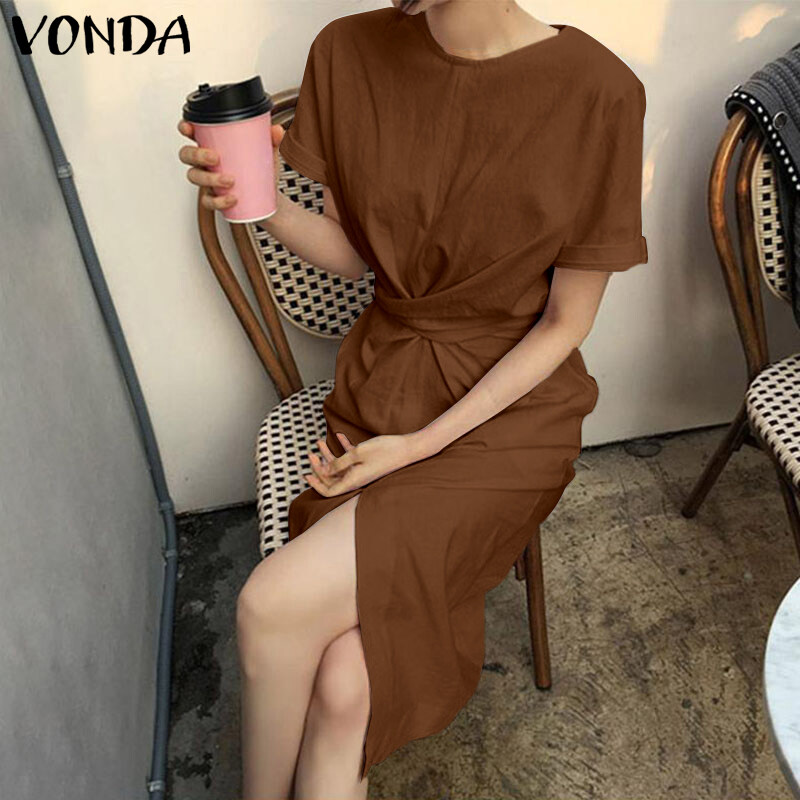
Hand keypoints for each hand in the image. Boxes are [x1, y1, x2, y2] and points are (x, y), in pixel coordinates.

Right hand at [177, 119, 285, 211]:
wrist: (268, 198)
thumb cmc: (260, 170)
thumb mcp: (267, 152)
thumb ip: (272, 139)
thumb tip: (277, 131)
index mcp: (213, 145)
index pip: (192, 133)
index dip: (185, 128)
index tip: (188, 127)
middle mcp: (205, 162)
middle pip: (186, 155)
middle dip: (197, 155)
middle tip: (215, 158)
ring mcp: (208, 181)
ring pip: (195, 177)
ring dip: (209, 179)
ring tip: (230, 180)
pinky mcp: (215, 199)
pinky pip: (208, 201)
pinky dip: (218, 201)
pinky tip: (232, 199)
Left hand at [303, 432, 419, 496]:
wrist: (409, 448)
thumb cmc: (385, 450)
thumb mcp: (358, 453)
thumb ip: (339, 463)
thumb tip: (325, 471)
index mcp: (353, 481)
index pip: (329, 491)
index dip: (316, 484)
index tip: (306, 474)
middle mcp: (357, 479)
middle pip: (332, 479)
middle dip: (319, 467)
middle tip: (311, 453)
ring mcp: (363, 471)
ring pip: (340, 467)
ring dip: (329, 455)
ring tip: (319, 442)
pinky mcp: (369, 463)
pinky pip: (351, 459)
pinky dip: (343, 448)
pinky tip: (339, 436)